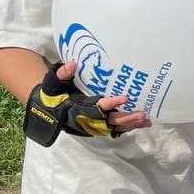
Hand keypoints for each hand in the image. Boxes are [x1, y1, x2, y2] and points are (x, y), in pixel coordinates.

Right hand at [23, 61, 149, 146]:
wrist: (47, 110)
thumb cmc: (52, 94)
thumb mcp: (53, 82)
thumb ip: (62, 73)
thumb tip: (74, 63)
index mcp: (77, 108)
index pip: (96, 107)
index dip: (110, 103)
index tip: (125, 97)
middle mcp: (86, 119)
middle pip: (109, 121)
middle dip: (125, 118)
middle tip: (142, 114)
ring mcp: (92, 125)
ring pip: (113, 128)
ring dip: (130, 125)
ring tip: (146, 120)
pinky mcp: (97, 127)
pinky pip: (114, 129)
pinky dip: (127, 127)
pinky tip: (141, 123)